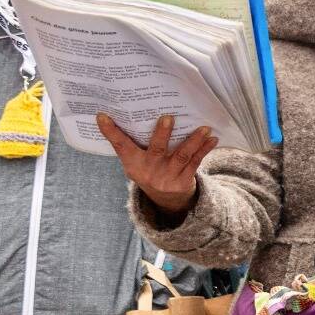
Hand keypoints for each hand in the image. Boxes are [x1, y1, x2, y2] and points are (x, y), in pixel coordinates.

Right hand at [97, 112, 214, 213]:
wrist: (166, 200)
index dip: (111, 132)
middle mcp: (149, 170)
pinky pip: (195, 162)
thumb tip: (124, 114)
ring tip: (204, 128)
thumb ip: (133, 144)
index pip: (120, 146)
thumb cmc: (149, 170)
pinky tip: (212, 139)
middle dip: (162, 134)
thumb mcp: (136, 162)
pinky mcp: (183, 180)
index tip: (102, 116)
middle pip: (156, 150)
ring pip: (181, 156)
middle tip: (168, 117)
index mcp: (134, 164)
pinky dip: (204, 150)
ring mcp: (167, 177)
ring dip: (194, 141)